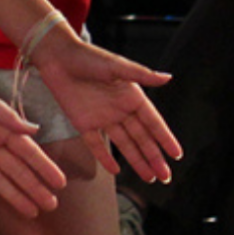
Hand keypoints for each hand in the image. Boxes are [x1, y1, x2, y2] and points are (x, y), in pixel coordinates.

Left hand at [0, 75, 67, 216]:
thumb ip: (7, 118)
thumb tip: (36, 130)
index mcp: (0, 130)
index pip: (27, 153)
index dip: (43, 168)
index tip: (60, 183)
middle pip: (16, 171)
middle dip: (34, 188)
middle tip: (51, 206)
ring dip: (14, 196)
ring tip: (32, 213)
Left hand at [30, 30, 178, 181]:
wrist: (56, 56)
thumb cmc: (87, 56)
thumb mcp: (116, 66)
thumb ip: (141, 75)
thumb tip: (168, 77)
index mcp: (132, 96)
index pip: (153, 122)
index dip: (165, 139)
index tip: (177, 155)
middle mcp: (120, 109)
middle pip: (141, 138)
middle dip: (153, 157)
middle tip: (165, 177)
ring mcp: (102, 117)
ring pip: (123, 144)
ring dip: (136, 160)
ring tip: (149, 178)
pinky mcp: (82, 122)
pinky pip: (95, 144)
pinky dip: (105, 158)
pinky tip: (116, 171)